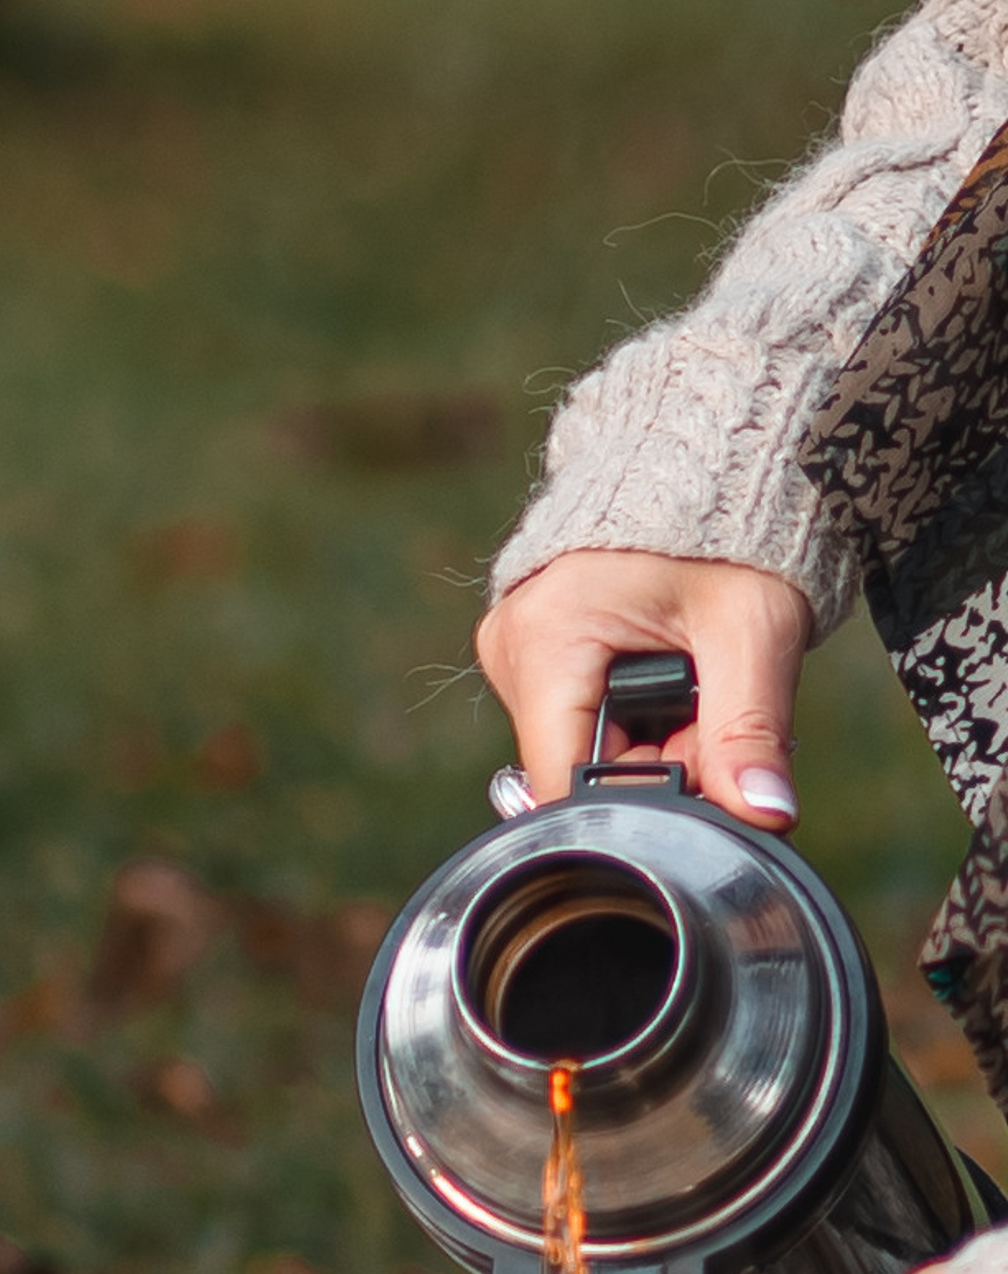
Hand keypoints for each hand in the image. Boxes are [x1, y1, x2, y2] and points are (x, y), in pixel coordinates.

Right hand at [474, 551, 811, 830]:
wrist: (707, 457)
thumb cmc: (729, 526)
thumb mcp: (751, 632)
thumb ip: (750, 730)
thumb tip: (764, 815)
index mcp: (545, 639)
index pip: (568, 779)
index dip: (644, 796)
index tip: (710, 761)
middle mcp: (508, 647)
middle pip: (579, 766)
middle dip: (661, 760)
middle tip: (719, 707)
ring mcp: (511, 650)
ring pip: (584, 747)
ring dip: (652, 740)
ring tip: (699, 678)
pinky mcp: (527, 651)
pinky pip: (578, 717)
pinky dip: (633, 716)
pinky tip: (666, 673)